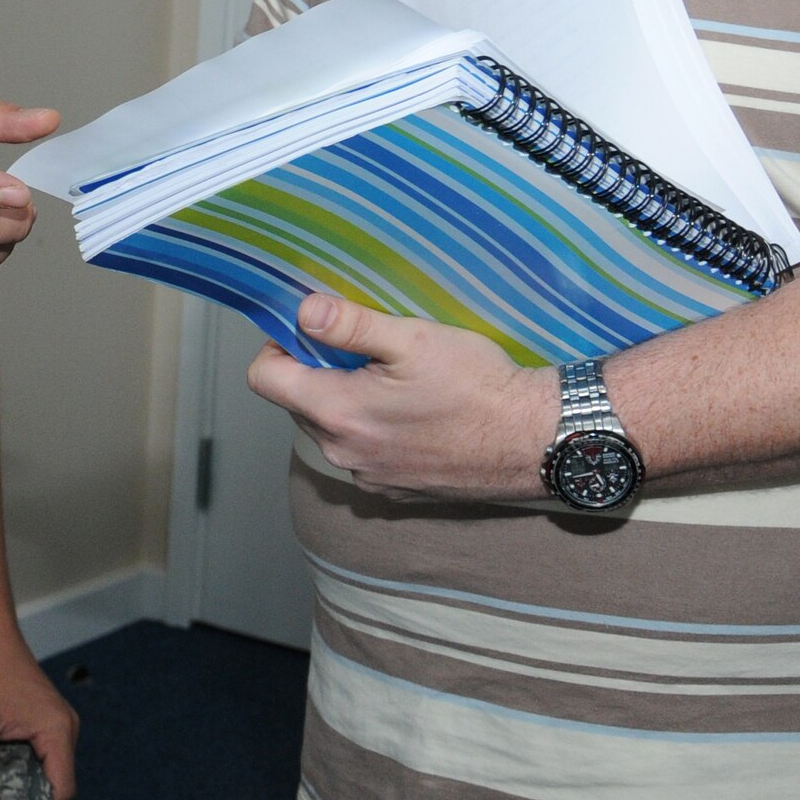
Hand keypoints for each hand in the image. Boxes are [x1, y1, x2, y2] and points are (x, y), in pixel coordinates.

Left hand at [0, 628, 79, 799]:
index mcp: (57, 729)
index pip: (62, 789)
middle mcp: (65, 725)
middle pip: (58, 780)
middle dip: (31, 797)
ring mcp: (57, 719)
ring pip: (49, 766)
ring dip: (26, 780)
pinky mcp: (45, 715)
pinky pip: (43, 751)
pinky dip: (25, 764)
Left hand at [246, 293, 554, 499]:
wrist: (534, 439)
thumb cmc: (477, 386)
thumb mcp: (413, 339)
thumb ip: (350, 325)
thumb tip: (303, 311)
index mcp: (339, 413)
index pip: (265, 380)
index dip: (279, 346)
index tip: (311, 330)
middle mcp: (344, 453)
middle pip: (297, 403)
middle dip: (318, 371)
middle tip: (364, 348)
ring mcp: (369, 475)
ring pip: (330, 428)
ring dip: (346, 400)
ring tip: (393, 378)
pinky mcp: (394, 488)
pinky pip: (362, 451)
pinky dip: (373, 428)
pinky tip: (413, 410)